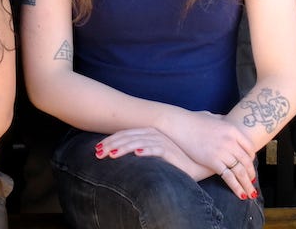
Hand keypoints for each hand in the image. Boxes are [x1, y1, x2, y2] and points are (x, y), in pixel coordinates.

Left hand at [95, 127, 209, 180]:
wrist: (198, 163)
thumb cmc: (175, 159)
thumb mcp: (154, 153)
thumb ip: (140, 149)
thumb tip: (119, 153)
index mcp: (148, 132)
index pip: (125, 134)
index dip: (110, 140)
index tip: (96, 148)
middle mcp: (154, 134)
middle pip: (128, 137)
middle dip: (111, 144)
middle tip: (97, 153)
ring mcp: (163, 142)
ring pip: (138, 142)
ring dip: (124, 148)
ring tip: (111, 154)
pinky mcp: (172, 152)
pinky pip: (157, 150)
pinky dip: (147, 150)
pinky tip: (137, 153)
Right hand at [160, 111, 257, 198]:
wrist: (178, 124)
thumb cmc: (193, 120)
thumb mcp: (212, 116)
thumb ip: (222, 119)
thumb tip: (226, 119)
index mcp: (232, 130)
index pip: (250, 147)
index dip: (251, 158)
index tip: (250, 164)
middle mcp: (230, 141)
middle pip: (247, 161)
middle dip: (251, 173)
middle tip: (252, 180)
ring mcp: (222, 151)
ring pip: (240, 171)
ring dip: (247, 183)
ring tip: (250, 192)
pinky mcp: (212, 161)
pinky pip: (229, 177)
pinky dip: (236, 187)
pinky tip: (241, 194)